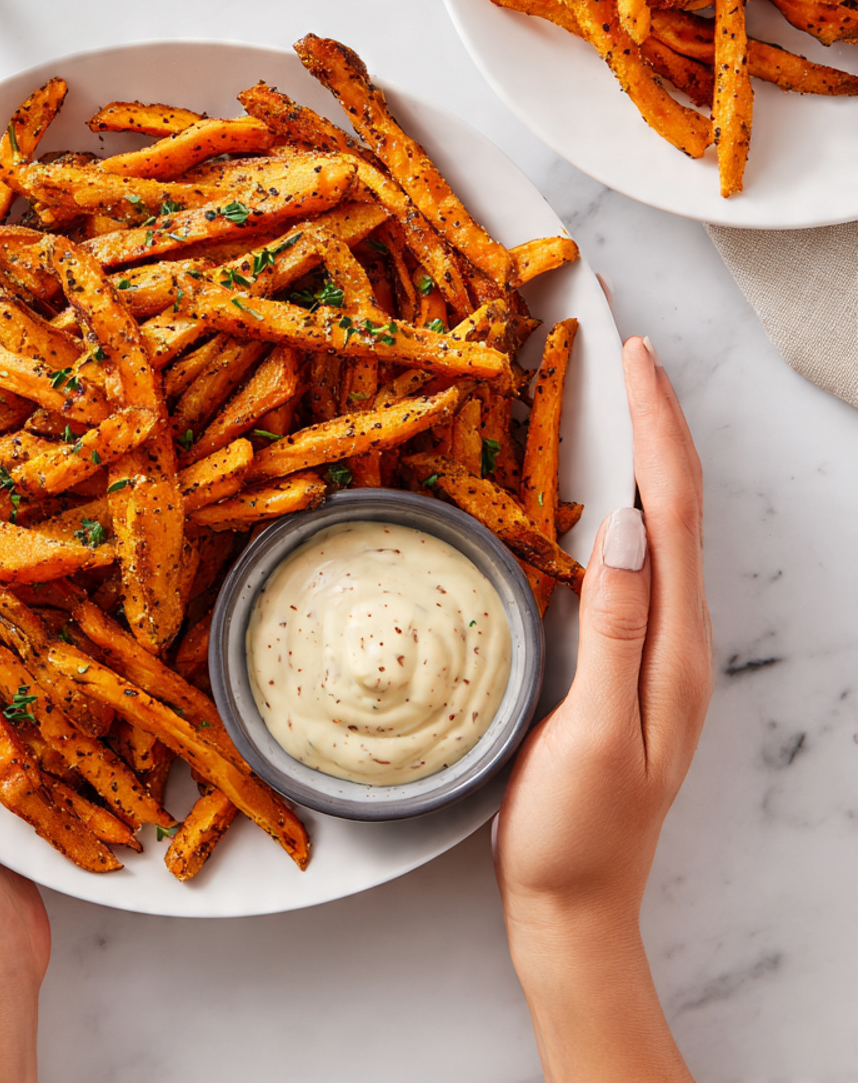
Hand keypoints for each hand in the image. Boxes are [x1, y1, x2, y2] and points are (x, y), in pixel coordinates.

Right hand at [495, 336, 711, 1081]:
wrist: (573, 905)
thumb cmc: (576, 831)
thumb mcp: (596, 733)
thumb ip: (615, 630)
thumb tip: (624, 526)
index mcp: (676, 644)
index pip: (676, 510)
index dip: (657, 425)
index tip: (631, 355)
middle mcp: (676, 634)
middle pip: (679, 503)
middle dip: (658, 417)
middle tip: (621, 348)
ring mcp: (652, 644)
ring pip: (658, 524)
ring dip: (643, 449)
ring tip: (612, 393)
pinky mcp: (621, 655)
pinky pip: (630, 556)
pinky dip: (618, 498)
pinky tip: (592, 486)